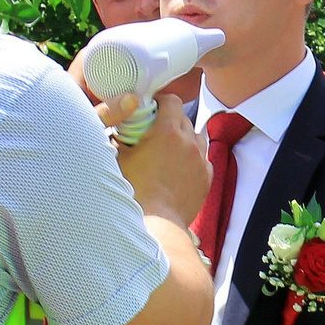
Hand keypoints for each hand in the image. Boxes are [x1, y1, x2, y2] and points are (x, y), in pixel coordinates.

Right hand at [114, 94, 211, 228]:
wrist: (156, 223)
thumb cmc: (133, 191)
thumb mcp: (118, 159)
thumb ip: (119, 138)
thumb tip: (118, 130)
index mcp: (167, 131)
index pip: (172, 100)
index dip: (161, 101)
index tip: (152, 108)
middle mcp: (188, 142)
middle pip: (184, 118)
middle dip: (170, 120)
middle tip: (154, 131)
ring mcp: (200, 160)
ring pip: (197, 137)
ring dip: (185, 138)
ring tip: (169, 150)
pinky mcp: (206, 178)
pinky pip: (203, 159)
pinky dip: (193, 158)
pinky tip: (179, 168)